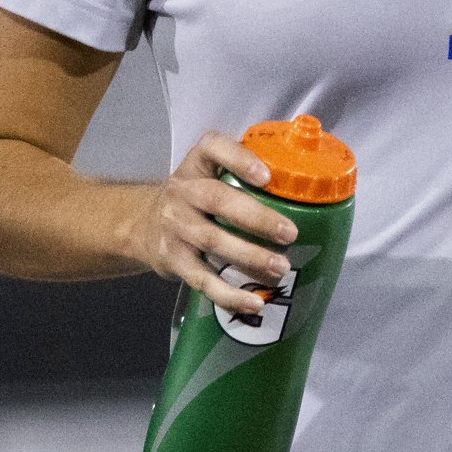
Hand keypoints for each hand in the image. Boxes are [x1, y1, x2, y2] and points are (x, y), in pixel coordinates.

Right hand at [132, 130, 297, 315]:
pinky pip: (201, 278)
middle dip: (256, 218)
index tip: (266, 176)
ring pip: (212, 241)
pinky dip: (228, 294)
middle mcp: (182, 190)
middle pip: (217, 200)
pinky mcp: (173, 259)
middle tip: (290, 234)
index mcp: (197, 163)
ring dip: (249, 256)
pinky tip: (253, 303)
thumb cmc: (196, 198)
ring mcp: (175, 225)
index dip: (239, 159)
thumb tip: (307, 182)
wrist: (144, 225)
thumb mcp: (209, 173)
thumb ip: (244, 173)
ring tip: (280, 268)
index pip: (212, 148)